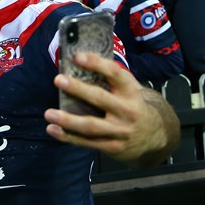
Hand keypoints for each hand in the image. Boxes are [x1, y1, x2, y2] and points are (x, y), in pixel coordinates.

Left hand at [43, 53, 177, 167]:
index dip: (97, 63)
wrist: (156, 135)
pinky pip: (87, 142)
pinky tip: (53, 129)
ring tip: (48, 113)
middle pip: (100, 98)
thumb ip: (110, 79)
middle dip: (78, 89)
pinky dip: (68, 137)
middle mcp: (127, 110)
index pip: (115, 73)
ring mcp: (120, 131)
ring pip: (91, 125)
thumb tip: (77, 62)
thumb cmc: (133, 105)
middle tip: (57, 79)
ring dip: (68, 120)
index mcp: (131, 91)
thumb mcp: (130, 89)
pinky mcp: (113, 147)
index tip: (77, 57)